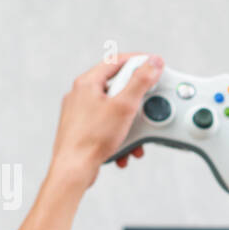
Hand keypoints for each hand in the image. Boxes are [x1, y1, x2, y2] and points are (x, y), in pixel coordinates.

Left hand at [49, 53, 163, 186]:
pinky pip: (107, 126)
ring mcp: (80, 112)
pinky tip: (124, 148)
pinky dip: (120, 135)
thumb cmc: (92, 139)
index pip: (116, 61)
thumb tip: (153, 62)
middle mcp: (81, 94)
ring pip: (114, 110)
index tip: (153, 65)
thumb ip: (141, 81)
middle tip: (146, 108)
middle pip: (117, 88)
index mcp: (87, 83)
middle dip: (136, 102)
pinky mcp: (83, 129)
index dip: (138, 61)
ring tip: (134, 136)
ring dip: (130, 124)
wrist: (74, 168)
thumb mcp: (124, 106)